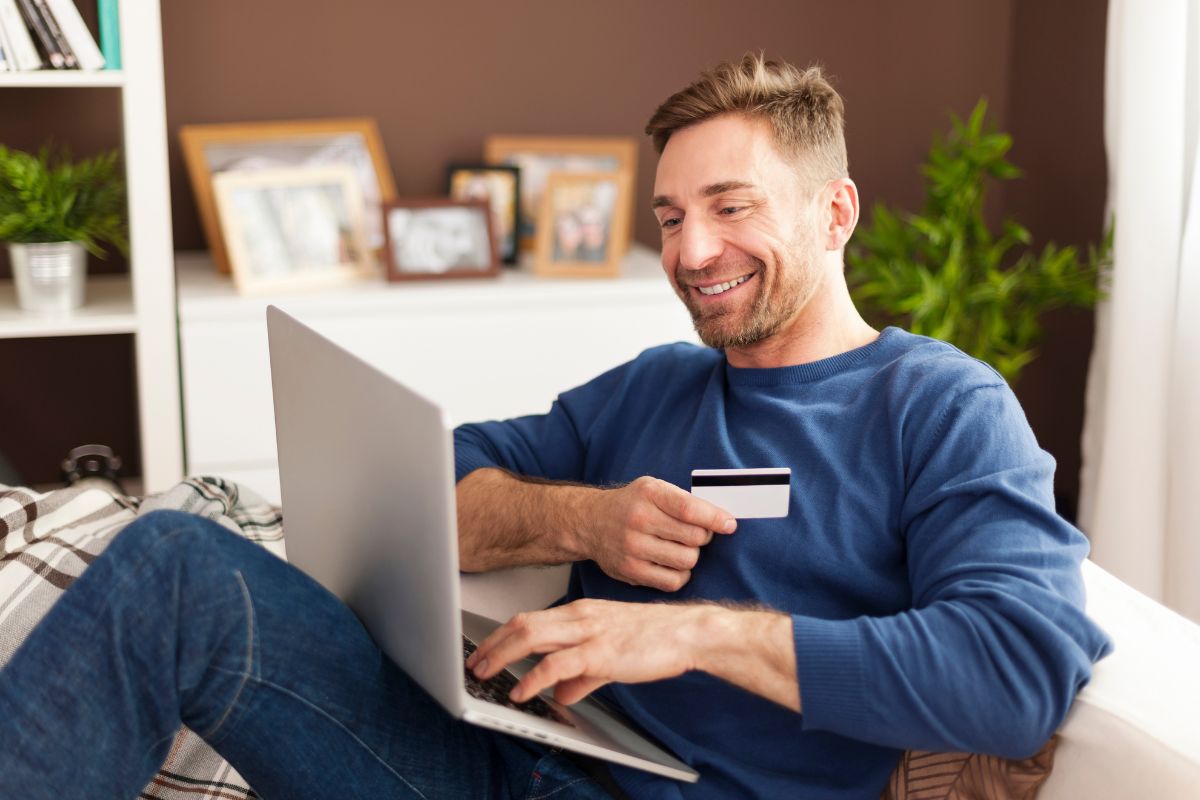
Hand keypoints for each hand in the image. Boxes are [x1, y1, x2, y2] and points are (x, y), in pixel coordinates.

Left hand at [466, 598, 716, 704]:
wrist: (687, 632)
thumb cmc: (655, 639)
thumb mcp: (611, 658)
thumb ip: (584, 676)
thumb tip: (563, 694)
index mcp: (581, 613)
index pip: (531, 618)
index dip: (502, 635)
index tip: (485, 649)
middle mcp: (579, 617)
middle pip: (522, 623)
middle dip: (493, 644)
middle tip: (474, 662)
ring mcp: (589, 631)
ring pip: (532, 636)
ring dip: (502, 655)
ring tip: (486, 673)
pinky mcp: (600, 651)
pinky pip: (557, 663)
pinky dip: (533, 678)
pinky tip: (522, 691)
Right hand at [578, 476, 735, 591]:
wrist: (591, 522)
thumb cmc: (632, 505)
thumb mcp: (653, 489)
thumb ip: (684, 501)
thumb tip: (723, 521)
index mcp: (649, 494)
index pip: (690, 509)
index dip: (715, 519)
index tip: (729, 525)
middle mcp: (639, 519)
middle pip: (694, 538)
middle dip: (702, 537)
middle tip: (695, 534)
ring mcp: (633, 547)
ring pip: (687, 561)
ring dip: (691, 556)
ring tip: (680, 548)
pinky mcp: (631, 571)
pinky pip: (673, 581)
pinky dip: (680, 574)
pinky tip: (672, 564)